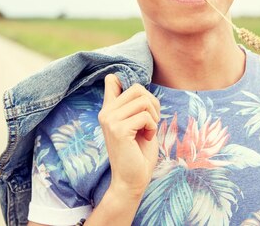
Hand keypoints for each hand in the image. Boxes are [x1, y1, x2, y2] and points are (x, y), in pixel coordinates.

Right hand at [97, 74, 160, 198]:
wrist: (132, 179)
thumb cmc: (138, 152)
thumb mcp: (136, 123)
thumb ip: (132, 105)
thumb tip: (130, 83)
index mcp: (109, 109)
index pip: (112, 80)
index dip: (128, 82)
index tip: (138, 101)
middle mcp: (106, 112)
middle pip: (138, 88)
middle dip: (152, 104)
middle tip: (150, 122)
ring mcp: (110, 120)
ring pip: (144, 101)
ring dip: (153, 117)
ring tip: (148, 130)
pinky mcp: (119, 129)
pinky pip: (146, 116)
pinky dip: (153, 127)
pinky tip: (146, 138)